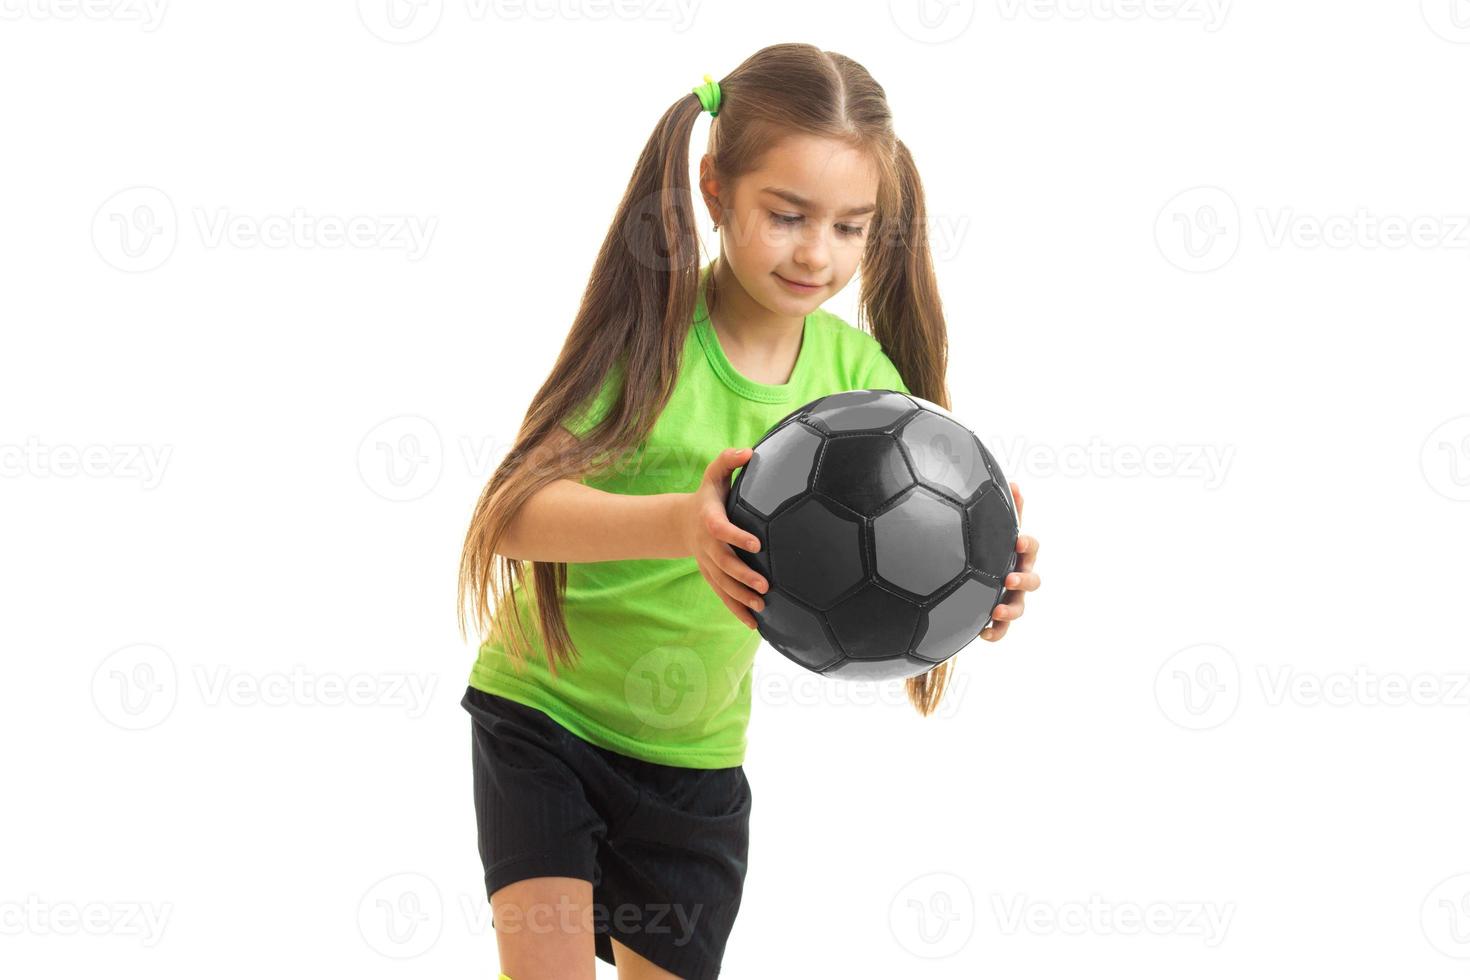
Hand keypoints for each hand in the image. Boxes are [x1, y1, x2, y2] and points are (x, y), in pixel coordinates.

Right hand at [679, 448, 768, 629]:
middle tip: (765, 585)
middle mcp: (706, 545)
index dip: (736, 536)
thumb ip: (729, 460)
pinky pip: (722, 596)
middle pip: (723, 563)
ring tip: (762, 606)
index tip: (757, 544)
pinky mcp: (711, 576)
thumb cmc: (709, 495)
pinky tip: (754, 624)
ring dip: (741, 597)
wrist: (683, 522)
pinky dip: (736, 611)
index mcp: (709, 519)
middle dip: (742, 575)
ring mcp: (707, 563)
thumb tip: (749, 451)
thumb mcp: (714, 474)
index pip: (720, 529)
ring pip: (722, 584)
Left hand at [982, 482, 1039, 641]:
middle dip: (1024, 580)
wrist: (969, 578)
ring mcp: (1010, 598)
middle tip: (1010, 578)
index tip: (1018, 541)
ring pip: (1020, 609)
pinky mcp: (997, 618)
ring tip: (996, 610)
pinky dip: (995, 633)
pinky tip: (981, 633)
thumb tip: (1013, 480)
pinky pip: (1001, 631)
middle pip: (1033, 581)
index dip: (1028, 545)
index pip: (1031, 548)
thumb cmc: (988, 548)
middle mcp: (1018, 577)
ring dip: (1012, 609)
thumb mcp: (994, 529)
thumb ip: (1006, 510)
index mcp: (1018, 556)